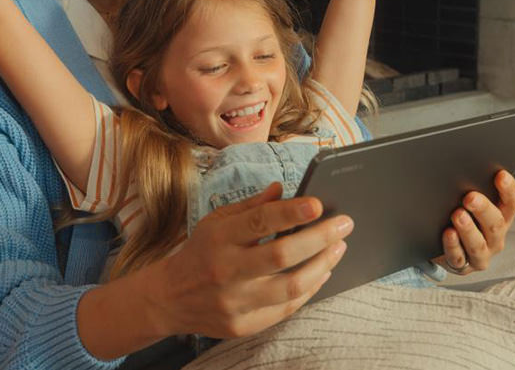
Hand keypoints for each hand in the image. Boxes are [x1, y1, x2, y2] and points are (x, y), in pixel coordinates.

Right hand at [148, 182, 351, 338]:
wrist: (169, 298)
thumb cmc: (201, 252)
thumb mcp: (217, 220)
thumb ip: (251, 205)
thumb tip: (283, 190)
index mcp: (218, 238)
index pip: (259, 222)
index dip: (291, 213)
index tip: (318, 204)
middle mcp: (226, 270)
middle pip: (282, 255)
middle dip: (320, 238)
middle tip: (344, 225)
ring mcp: (235, 302)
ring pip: (290, 286)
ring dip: (322, 265)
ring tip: (339, 248)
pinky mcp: (243, 325)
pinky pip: (286, 308)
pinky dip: (310, 289)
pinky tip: (322, 272)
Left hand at [434, 170, 514, 274]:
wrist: (441, 244)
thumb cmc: (459, 213)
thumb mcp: (469, 202)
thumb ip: (472, 188)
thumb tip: (461, 167)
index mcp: (502, 216)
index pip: (512, 203)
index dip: (508, 189)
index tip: (500, 175)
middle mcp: (496, 237)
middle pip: (496, 224)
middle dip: (484, 210)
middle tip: (470, 197)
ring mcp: (481, 254)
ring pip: (478, 245)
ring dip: (469, 230)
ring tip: (457, 215)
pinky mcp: (463, 266)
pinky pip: (458, 258)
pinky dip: (453, 246)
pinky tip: (448, 233)